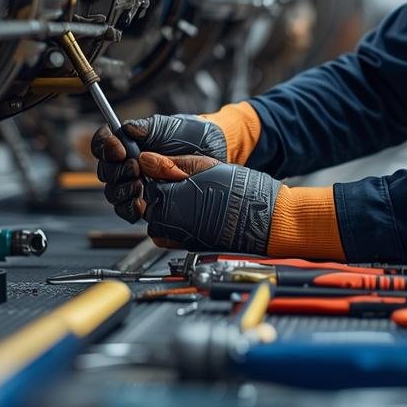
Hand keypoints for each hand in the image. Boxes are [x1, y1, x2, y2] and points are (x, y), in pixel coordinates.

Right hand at [92, 114, 228, 221]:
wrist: (217, 153)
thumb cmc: (193, 136)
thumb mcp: (169, 127)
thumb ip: (147, 128)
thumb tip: (127, 129)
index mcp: (129, 143)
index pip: (103, 144)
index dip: (104, 147)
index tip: (119, 149)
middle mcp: (129, 164)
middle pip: (105, 171)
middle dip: (116, 171)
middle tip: (135, 168)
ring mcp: (137, 184)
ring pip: (113, 193)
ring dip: (121, 191)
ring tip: (139, 186)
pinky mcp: (148, 203)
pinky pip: (128, 210)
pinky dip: (130, 209)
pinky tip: (140, 205)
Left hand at [132, 153, 279, 253]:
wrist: (262, 220)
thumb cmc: (239, 192)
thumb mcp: (203, 166)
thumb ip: (170, 164)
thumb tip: (147, 159)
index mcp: (166, 198)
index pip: (144, 183)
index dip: (156, 174)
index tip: (168, 169)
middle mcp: (167, 222)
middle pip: (149, 203)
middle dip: (160, 192)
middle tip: (184, 182)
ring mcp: (177, 237)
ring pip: (157, 221)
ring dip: (167, 209)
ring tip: (191, 198)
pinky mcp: (187, 246)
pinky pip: (170, 235)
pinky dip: (176, 224)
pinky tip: (194, 212)